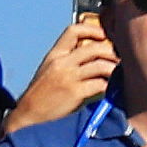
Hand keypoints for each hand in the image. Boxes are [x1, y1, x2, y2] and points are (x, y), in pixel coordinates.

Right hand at [16, 14, 112, 128]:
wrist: (27, 116)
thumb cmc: (42, 94)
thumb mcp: (51, 69)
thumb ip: (69, 59)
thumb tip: (97, 52)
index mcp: (54, 55)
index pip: (74, 31)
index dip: (94, 30)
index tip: (106, 37)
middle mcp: (61, 63)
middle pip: (95, 47)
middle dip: (112, 53)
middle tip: (119, 60)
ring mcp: (68, 77)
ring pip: (102, 65)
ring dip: (114, 70)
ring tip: (117, 75)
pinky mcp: (75, 92)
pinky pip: (101, 84)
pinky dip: (110, 86)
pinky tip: (110, 89)